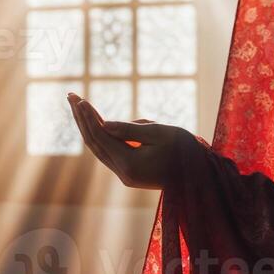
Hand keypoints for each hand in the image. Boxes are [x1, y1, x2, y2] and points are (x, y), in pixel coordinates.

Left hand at [67, 92, 186, 189]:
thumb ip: (131, 129)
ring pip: (99, 148)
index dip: (88, 117)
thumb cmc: (186, 150)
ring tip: (78, 104)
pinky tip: (100, 119)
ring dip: (88, 126)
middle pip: (94, 143)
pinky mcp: (130, 173)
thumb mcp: (161, 133)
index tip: (80, 98)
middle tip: (71, 95)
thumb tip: (104, 124)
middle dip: (81, 119)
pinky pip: (110, 151)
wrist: (202, 177)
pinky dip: (103, 135)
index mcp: (130, 164)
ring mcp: (126, 176)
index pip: (101, 137)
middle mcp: (123, 173)